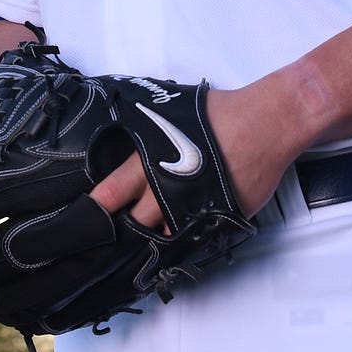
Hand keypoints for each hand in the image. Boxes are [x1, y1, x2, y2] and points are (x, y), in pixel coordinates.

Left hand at [88, 72, 315, 229]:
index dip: (98, 207)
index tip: (86, 220)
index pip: (114, 191)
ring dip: (159, 234)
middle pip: (137, 222)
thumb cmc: (221, 114)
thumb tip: (134, 140)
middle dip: (128, 227)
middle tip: (121, 231)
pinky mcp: (218, 219)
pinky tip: (184, 234)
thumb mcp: (171, 114)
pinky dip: (188, 236)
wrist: (266, 124)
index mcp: (150, 160)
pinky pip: (196, 237)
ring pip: (166, 235)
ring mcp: (193, 208)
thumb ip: (150, 135)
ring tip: (152, 234)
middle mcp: (167, 188)